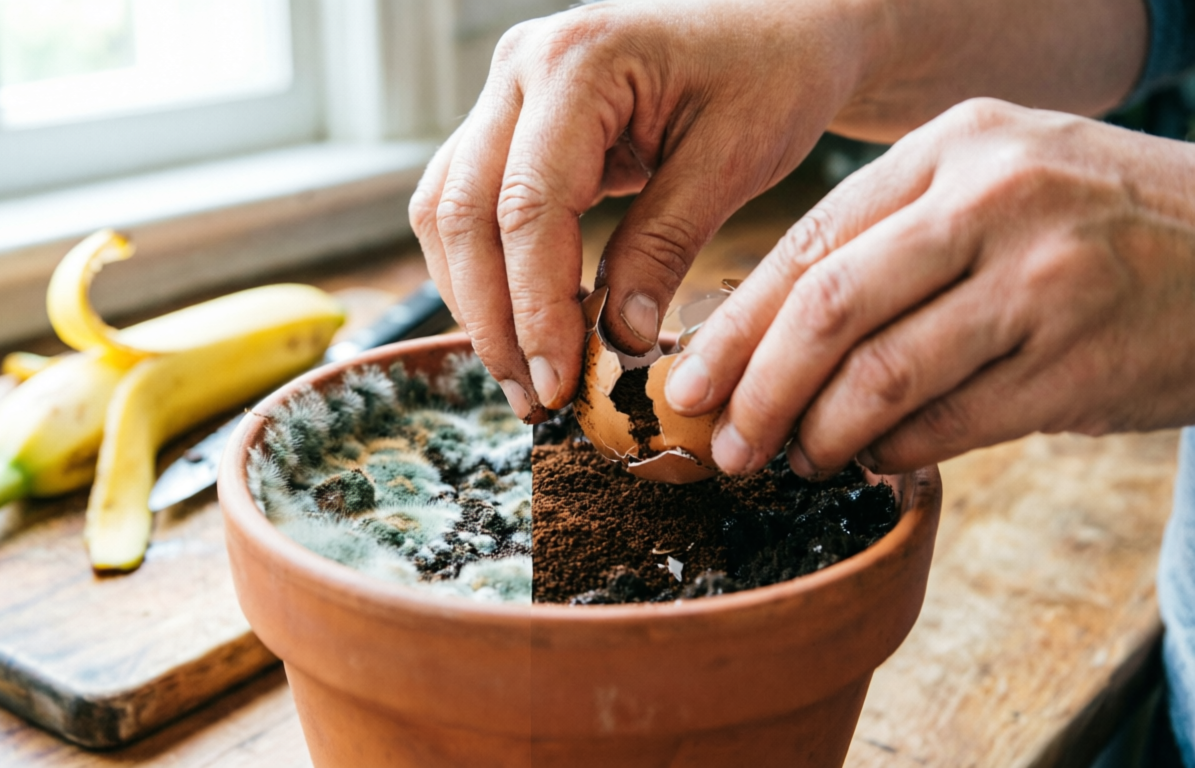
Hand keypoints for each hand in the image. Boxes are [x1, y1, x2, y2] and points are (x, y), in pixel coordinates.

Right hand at [408, 0, 876, 420]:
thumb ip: (665, 243)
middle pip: (462, 212)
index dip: (534, 307)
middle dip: (492, 318)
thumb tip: (613, 340)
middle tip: (534, 397)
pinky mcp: (511, 123)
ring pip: (446, 212)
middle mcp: (521, 68)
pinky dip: (485, 270)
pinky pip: (467, 204)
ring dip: (476, 301)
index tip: (559, 382)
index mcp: (579, 62)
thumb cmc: (770, 73)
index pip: (528, 206)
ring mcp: (506, 93)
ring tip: (525, 376)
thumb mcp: (735, 159)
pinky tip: (521, 325)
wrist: (777, 24)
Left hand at [665, 98, 1194, 476]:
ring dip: (820, 434)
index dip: (736, 324)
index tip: (687, 380)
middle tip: (725, 444)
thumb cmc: (1094, 226)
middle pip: (829, 308)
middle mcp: (994, 200)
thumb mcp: (998, 183)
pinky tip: (872, 459)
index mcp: (955, 147)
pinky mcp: (1078, 361)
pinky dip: (894, 452)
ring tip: (794, 460)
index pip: (811, 242)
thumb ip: (893, 238)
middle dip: (757, 389)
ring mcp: (1042, 280)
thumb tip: (767, 337)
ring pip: (883, 376)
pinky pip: (950, 423)